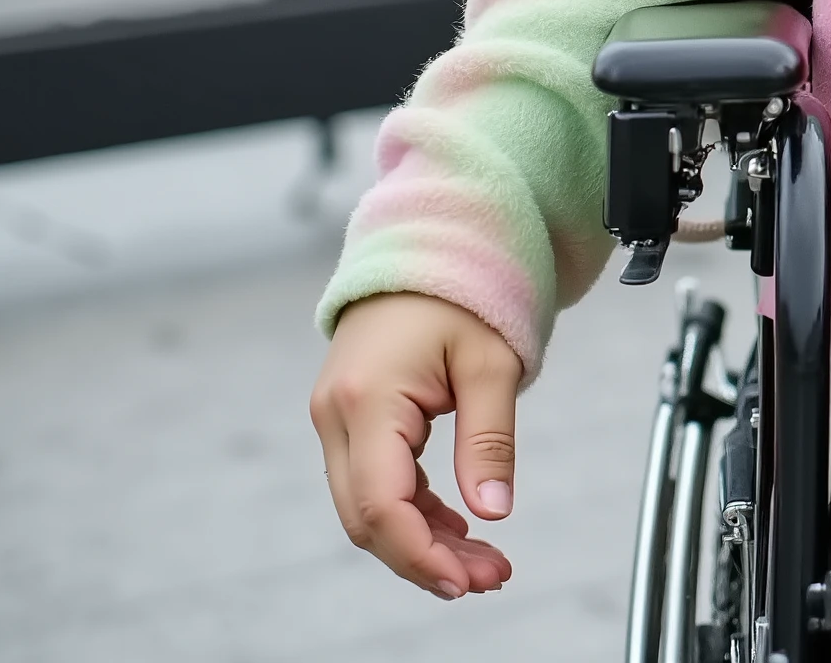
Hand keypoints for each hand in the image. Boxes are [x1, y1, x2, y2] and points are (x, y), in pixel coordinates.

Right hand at [310, 290, 522, 597]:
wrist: (424, 249)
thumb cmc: (461, 293)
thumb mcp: (491, 363)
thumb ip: (490, 440)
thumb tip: (493, 511)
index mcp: (367, 399)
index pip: (381, 502)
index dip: (420, 552)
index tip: (468, 580)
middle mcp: (336, 415)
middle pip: (368, 516)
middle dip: (425, 558)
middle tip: (489, 577)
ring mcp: (336, 420)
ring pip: (369, 507)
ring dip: (422, 541)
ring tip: (484, 562)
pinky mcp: (350, 422)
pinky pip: (375, 484)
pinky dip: (414, 512)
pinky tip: (457, 529)